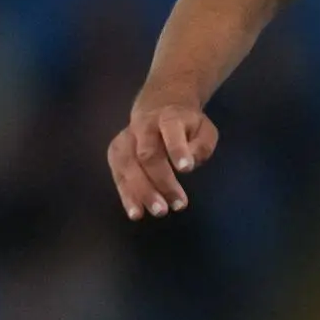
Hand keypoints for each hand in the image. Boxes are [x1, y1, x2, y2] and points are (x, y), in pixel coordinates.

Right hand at [107, 91, 218, 219]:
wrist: (158, 106)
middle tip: (177, 205)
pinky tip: (136, 212)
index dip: (177, 149)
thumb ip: (201, 145)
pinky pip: (118, 175)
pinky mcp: (115, 153)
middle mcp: (143, 127)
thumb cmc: (186, 125)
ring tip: (157, 212)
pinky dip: (126, 195)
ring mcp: (126, 139)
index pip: (170, 130)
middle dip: (161, 180)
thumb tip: (189, 163)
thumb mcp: (204, 129)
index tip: (186, 169)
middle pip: (147, 153)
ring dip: (141, 191)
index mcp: (168, 117)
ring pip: (128, 165)